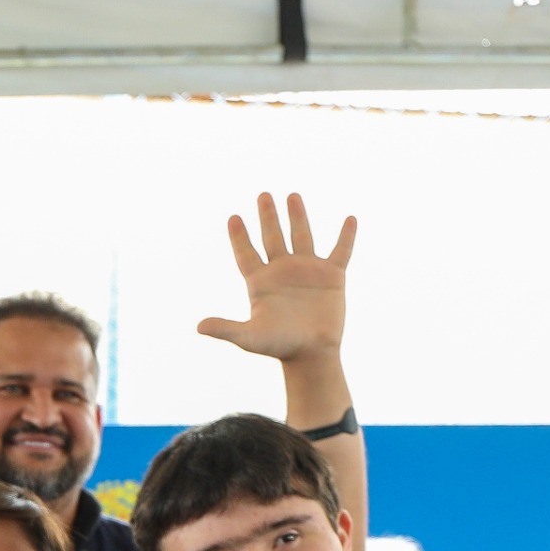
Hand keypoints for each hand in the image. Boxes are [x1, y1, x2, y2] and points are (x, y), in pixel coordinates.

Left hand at [197, 193, 354, 364]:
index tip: (233, 217)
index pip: (246, 253)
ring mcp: (307, 271)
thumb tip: (199, 327)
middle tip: (263, 195)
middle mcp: (282, 271)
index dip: (239, 236)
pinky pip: (341, 251)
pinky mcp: (332, 276)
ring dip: (297, 216)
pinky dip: (346, 236)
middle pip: (272, 237)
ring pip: (302, 236)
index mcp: (261, 282)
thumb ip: (226, 329)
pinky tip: (350, 219)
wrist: (311, 355)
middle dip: (267, 216)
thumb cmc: (279, 347)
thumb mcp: (249, 338)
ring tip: (292, 196)